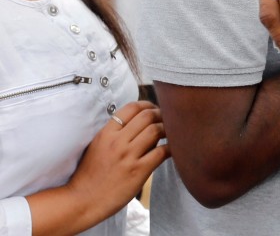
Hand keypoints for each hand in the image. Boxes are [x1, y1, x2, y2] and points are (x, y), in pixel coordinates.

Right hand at [66, 101, 168, 223]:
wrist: (81, 201)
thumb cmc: (90, 175)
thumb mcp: (98, 147)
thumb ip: (116, 134)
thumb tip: (141, 124)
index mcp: (106, 134)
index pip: (132, 107)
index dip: (148, 105)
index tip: (155, 110)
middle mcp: (117, 142)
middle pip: (147, 116)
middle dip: (161, 115)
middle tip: (166, 120)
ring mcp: (128, 156)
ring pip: (156, 130)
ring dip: (167, 129)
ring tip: (169, 134)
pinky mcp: (138, 171)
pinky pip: (161, 152)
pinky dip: (171, 148)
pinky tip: (172, 149)